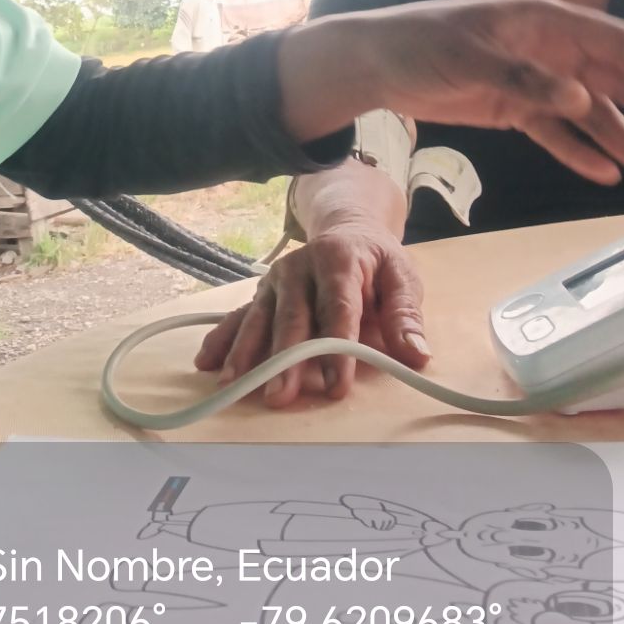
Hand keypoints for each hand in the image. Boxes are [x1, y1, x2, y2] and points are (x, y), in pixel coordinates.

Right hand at [193, 223, 425, 406]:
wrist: (347, 228)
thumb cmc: (377, 262)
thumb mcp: (402, 278)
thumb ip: (406, 317)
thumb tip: (417, 356)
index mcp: (340, 261)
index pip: (338, 310)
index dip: (337, 349)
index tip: (336, 384)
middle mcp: (300, 267)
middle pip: (292, 318)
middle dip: (285, 359)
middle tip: (279, 395)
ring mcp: (276, 280)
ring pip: (259, 318)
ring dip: (246, 353)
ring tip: (235, 384)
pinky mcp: (262, 293)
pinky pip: (239, 316)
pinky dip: (222, 339)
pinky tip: (206, 362)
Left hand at [280, 0, 623, 184]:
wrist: (374, 63)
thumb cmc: (419, 44)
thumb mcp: (469, 58)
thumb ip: (524, 78)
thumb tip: (580, 101)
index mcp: (544, 20)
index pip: (612, 42)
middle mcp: (549, 48)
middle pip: (610, 80)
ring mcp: (533, 80)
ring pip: (588, 113)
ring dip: (619, 140)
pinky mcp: (513, 108)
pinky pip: (554, 133)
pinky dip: (578, 151)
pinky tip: (606, 174)